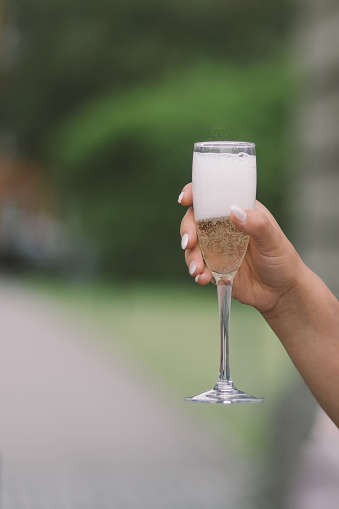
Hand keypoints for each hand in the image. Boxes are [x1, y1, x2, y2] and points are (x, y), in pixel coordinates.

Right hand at [179, 183, 303, 314]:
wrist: (281, 293)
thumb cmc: (282, 260)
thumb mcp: (273, 240)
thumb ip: (257, 224)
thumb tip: (234, 211)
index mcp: (239, 211)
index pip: (213, 197)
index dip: (196, 194)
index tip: (185, 199)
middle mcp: (224, 227)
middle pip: (195, 220)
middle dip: (187, 230)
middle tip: (189, 242)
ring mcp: (217, 248)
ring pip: (193, 245)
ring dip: (191, 256)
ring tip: (198, 270)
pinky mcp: (214, 267)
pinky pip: (199, 266)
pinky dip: (197, 272)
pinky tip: (203, 279)